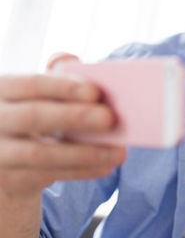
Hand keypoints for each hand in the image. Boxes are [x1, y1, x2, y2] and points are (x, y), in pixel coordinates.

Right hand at [0, 53, 125, 198]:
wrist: (7, 160)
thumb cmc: (32, 114)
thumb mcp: (39, 95)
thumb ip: (56, 77)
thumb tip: (70, 59)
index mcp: (1, 90)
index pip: (30, 84)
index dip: (62, 87)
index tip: (95, 91)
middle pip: (32, 117)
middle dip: (74, 117)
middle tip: (110, 119)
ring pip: (40, 154)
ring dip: (84, 153)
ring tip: (119, 151)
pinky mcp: (8, 179)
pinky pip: (47, 176)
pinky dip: (81, 171)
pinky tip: (106, 166)